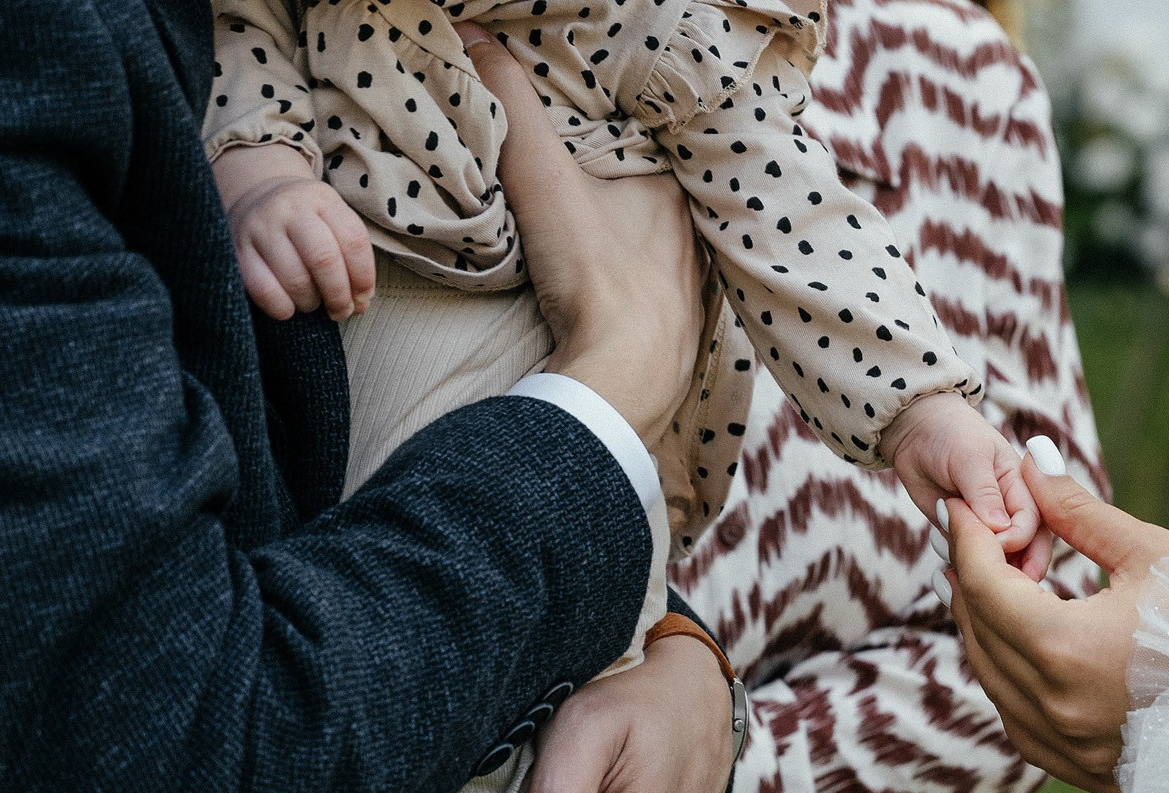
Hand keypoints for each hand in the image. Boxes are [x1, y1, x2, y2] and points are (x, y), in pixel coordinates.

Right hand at [212, 143, 375, 322]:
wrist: (255, 197)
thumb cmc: (305, 222)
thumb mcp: (332, 222)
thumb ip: (351, 258)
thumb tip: (359, 305)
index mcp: (321, 199)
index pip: (353, 240)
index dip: (364, 277)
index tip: (363, 297)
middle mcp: (289, 209)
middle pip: (324, 259)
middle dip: (339, 295)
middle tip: (341, 310)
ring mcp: (260, 227)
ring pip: (295, 278)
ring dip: (310, 302)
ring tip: (312, 303)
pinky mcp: (238, 250)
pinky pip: (264, 290)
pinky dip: (282, 308)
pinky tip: (289, 307)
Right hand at [456, 24, 701, 441]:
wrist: (622, 383)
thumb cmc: (597, 276)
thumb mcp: (543, 177)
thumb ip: (510, 105)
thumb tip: (474, 32)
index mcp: (675, 185)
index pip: (640, 136)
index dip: (604, 124)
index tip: (569, 119)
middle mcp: (694, 232)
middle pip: (645, 189)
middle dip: (613, 180)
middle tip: (573, 169)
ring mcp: (691, 286)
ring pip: (651, 240)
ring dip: (623, 233)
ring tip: (588, 222)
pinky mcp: (676, 332)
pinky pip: (650, 288)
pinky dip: (628, 279)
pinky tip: (606, 282)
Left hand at [884, 392, 1050, 578]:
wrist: (916, 431)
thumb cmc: (950, 433)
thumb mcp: (969, 457)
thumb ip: (985, 492)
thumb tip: (1000, 527)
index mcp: (1022, 487)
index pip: (1034, 521)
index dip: (1019, 539)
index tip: (997, 544)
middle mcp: (1009, 509)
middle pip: (1026, 547)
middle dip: (1015, 566)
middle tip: (996, 582)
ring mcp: (986, 525)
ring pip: (996, 559)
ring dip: (983, 572)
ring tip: (965, 577)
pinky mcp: (963, 535)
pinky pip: (968, 561)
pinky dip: (961, 570)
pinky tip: (949, 574)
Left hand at [945, 456, 1168, 792]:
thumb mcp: (1156, 553)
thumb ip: (1079, 512)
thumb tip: (1031, 463)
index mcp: (1064, 650)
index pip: (985, 586)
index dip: (966, 538)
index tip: (958, 505)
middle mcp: (1055, 709)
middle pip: (980, 635)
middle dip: (970, 581)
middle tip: (971, 536)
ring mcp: (1070, 750)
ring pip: (995, 684)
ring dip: (986, 632)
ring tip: (995, 584)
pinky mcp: (1090, 774)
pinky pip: (1023, 725)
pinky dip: (1013, 682)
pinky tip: (1025, 647)